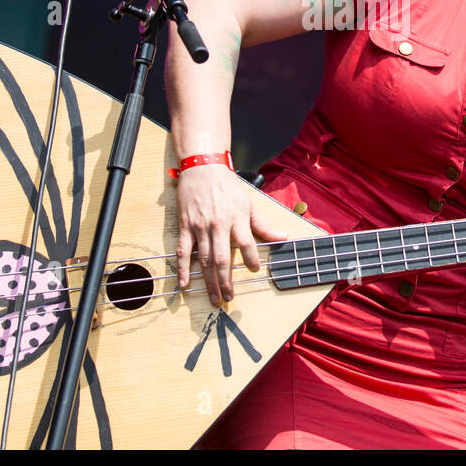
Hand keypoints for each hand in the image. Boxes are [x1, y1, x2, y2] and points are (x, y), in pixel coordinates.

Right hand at [174, 165, 288, 303]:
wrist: (203, 168)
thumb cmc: (228, 186)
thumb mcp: (248, 203)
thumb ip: (263, 224)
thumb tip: (282, 237)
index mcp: (236, 219)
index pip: (246, 243)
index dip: (251, 258)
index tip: (254, 270)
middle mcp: (218, 225)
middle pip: (222, 258)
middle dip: (225, 281)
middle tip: (228, 298)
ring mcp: (200, 227)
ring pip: (203, 259)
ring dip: (208, 281)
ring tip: (213, 297)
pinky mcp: (185, 226)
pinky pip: (183, 251)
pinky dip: (183, 269)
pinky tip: (184, 283)